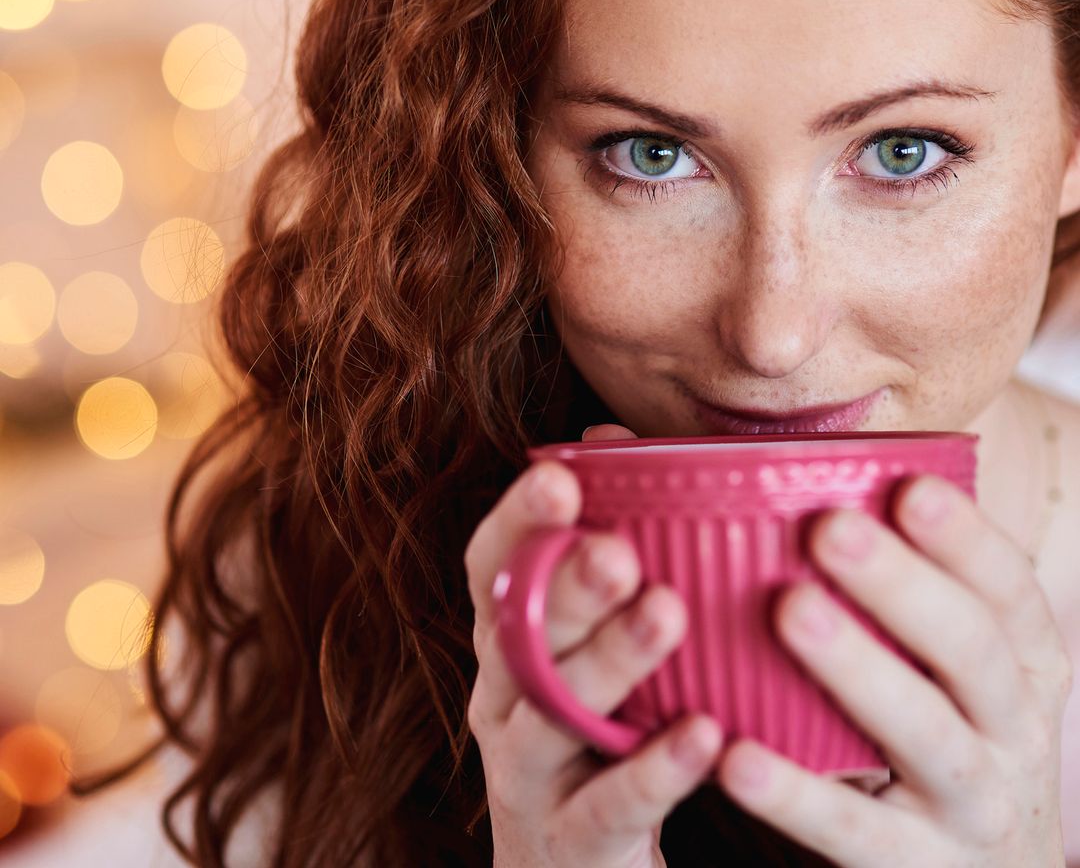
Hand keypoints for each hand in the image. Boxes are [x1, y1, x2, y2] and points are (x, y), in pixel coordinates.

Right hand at [464, 422, 720, 865]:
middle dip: (564, 587)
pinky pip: (607, 806)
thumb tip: (612, 436)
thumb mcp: (596, 638)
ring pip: (551, 714)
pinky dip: (654, 769)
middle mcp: (502, 697)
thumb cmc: (600, 723)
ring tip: (667, 612)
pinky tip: (705, 732)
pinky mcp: (568, 844)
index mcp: (508, 638)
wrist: (579, 867)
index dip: (514, 522)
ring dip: (607, 659)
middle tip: (617, 549)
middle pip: (516, 634)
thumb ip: (606, 541)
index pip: (489, 566)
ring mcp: (526, 775)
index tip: (557, 478)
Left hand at [712, 474, 1073, 866]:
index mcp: (1025, 668)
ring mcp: (974, 807)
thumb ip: (912, 601)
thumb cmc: (949, 739)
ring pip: (925, 734)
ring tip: (790, 610)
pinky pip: (855, 833)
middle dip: (901, 585)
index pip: (1010, 593)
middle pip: (970, 651)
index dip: (966, 540)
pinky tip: (735, 758)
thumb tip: (814, 482)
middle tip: (829, 528)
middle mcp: (1014, 732)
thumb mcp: (958, 675)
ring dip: (858, 668)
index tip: (909, 486)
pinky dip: (795, 795)